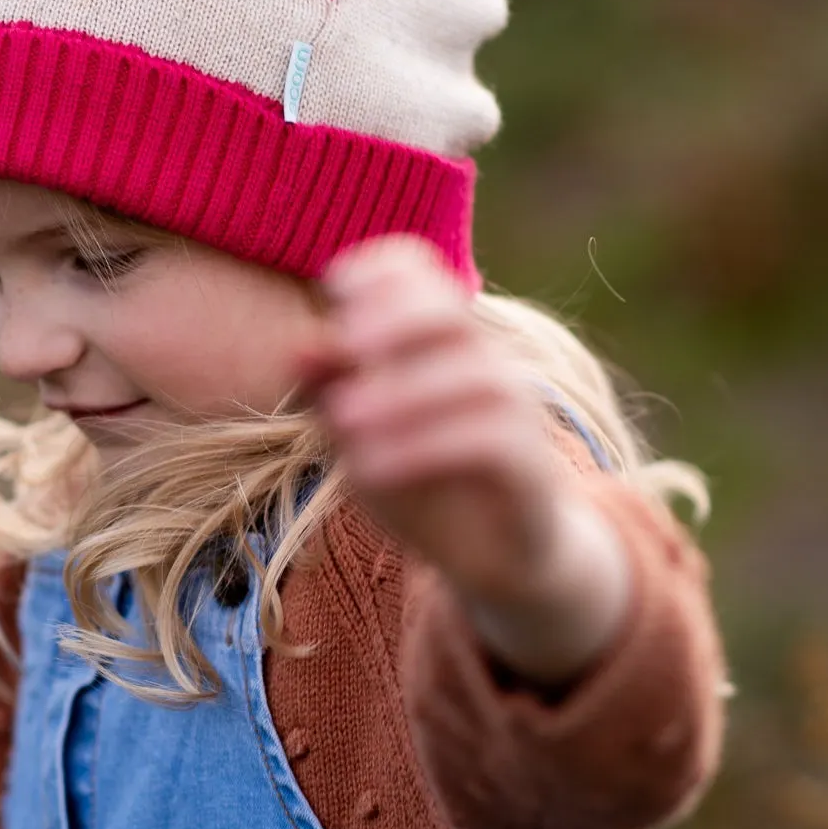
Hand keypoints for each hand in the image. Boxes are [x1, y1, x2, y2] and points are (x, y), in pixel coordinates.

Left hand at [293, 236, 631, 687]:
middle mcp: (487, 368)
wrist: (499, 560)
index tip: (335, 287)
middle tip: (347, 345)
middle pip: (455, 314)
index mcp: (443, 347)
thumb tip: (297, 350)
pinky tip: (369, 468)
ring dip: (403, 392)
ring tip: (344, 421)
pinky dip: (424, 447)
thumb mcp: (363, 440)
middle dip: (398, 318)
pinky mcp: (530, 471)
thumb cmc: (425, 485)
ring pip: (478, 377)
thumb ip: (333, 396)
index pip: (424, 273)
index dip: (381, 268)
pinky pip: (491, 442)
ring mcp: (517, 417)